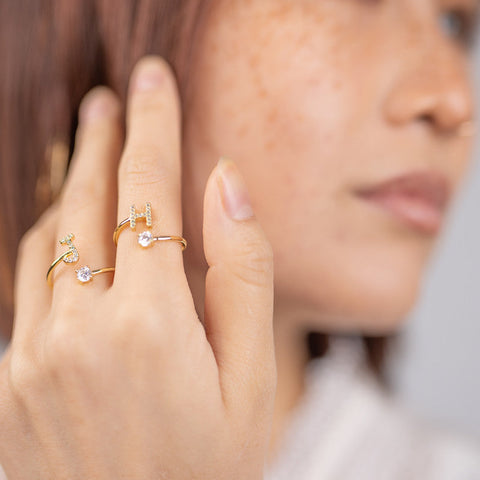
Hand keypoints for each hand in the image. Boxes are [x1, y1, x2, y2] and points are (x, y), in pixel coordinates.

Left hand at [0, 55, 276, 479]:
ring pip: (48, 239)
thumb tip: (228, 184)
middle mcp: (78, 327)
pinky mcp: (8, 380)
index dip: (154, 129)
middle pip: (91, 204)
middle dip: (105, 140)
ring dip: (71, 184)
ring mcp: (31, 355)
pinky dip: (44, 240)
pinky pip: (24, 286)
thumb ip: (242, 272)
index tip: (153, 83)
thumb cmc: (209, 467)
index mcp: (149, 323)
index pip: (149, 193)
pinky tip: (59, 223)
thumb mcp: (253, 376)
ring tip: (84, 143)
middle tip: (110, 96)